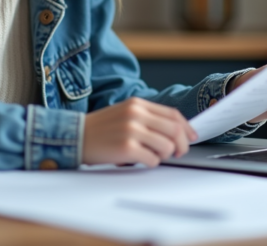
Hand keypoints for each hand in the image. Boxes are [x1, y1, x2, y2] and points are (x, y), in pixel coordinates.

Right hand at [82, 97, 196, 166]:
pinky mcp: (127, 148)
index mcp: (137, 104)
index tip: (191, 137)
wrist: (76, 136)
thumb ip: (148, 117)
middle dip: (182, 145)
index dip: (186, 128)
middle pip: (174, 130)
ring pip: (166, 146)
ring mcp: (131, 130)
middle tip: (179, 152)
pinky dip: (151, 163)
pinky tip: (140, 159)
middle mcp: (136, 114)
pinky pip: (153, 160)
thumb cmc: (101, 128)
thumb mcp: (125, 113)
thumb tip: (175, 131)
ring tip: (152, 155)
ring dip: (164, 155)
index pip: (173, 114)